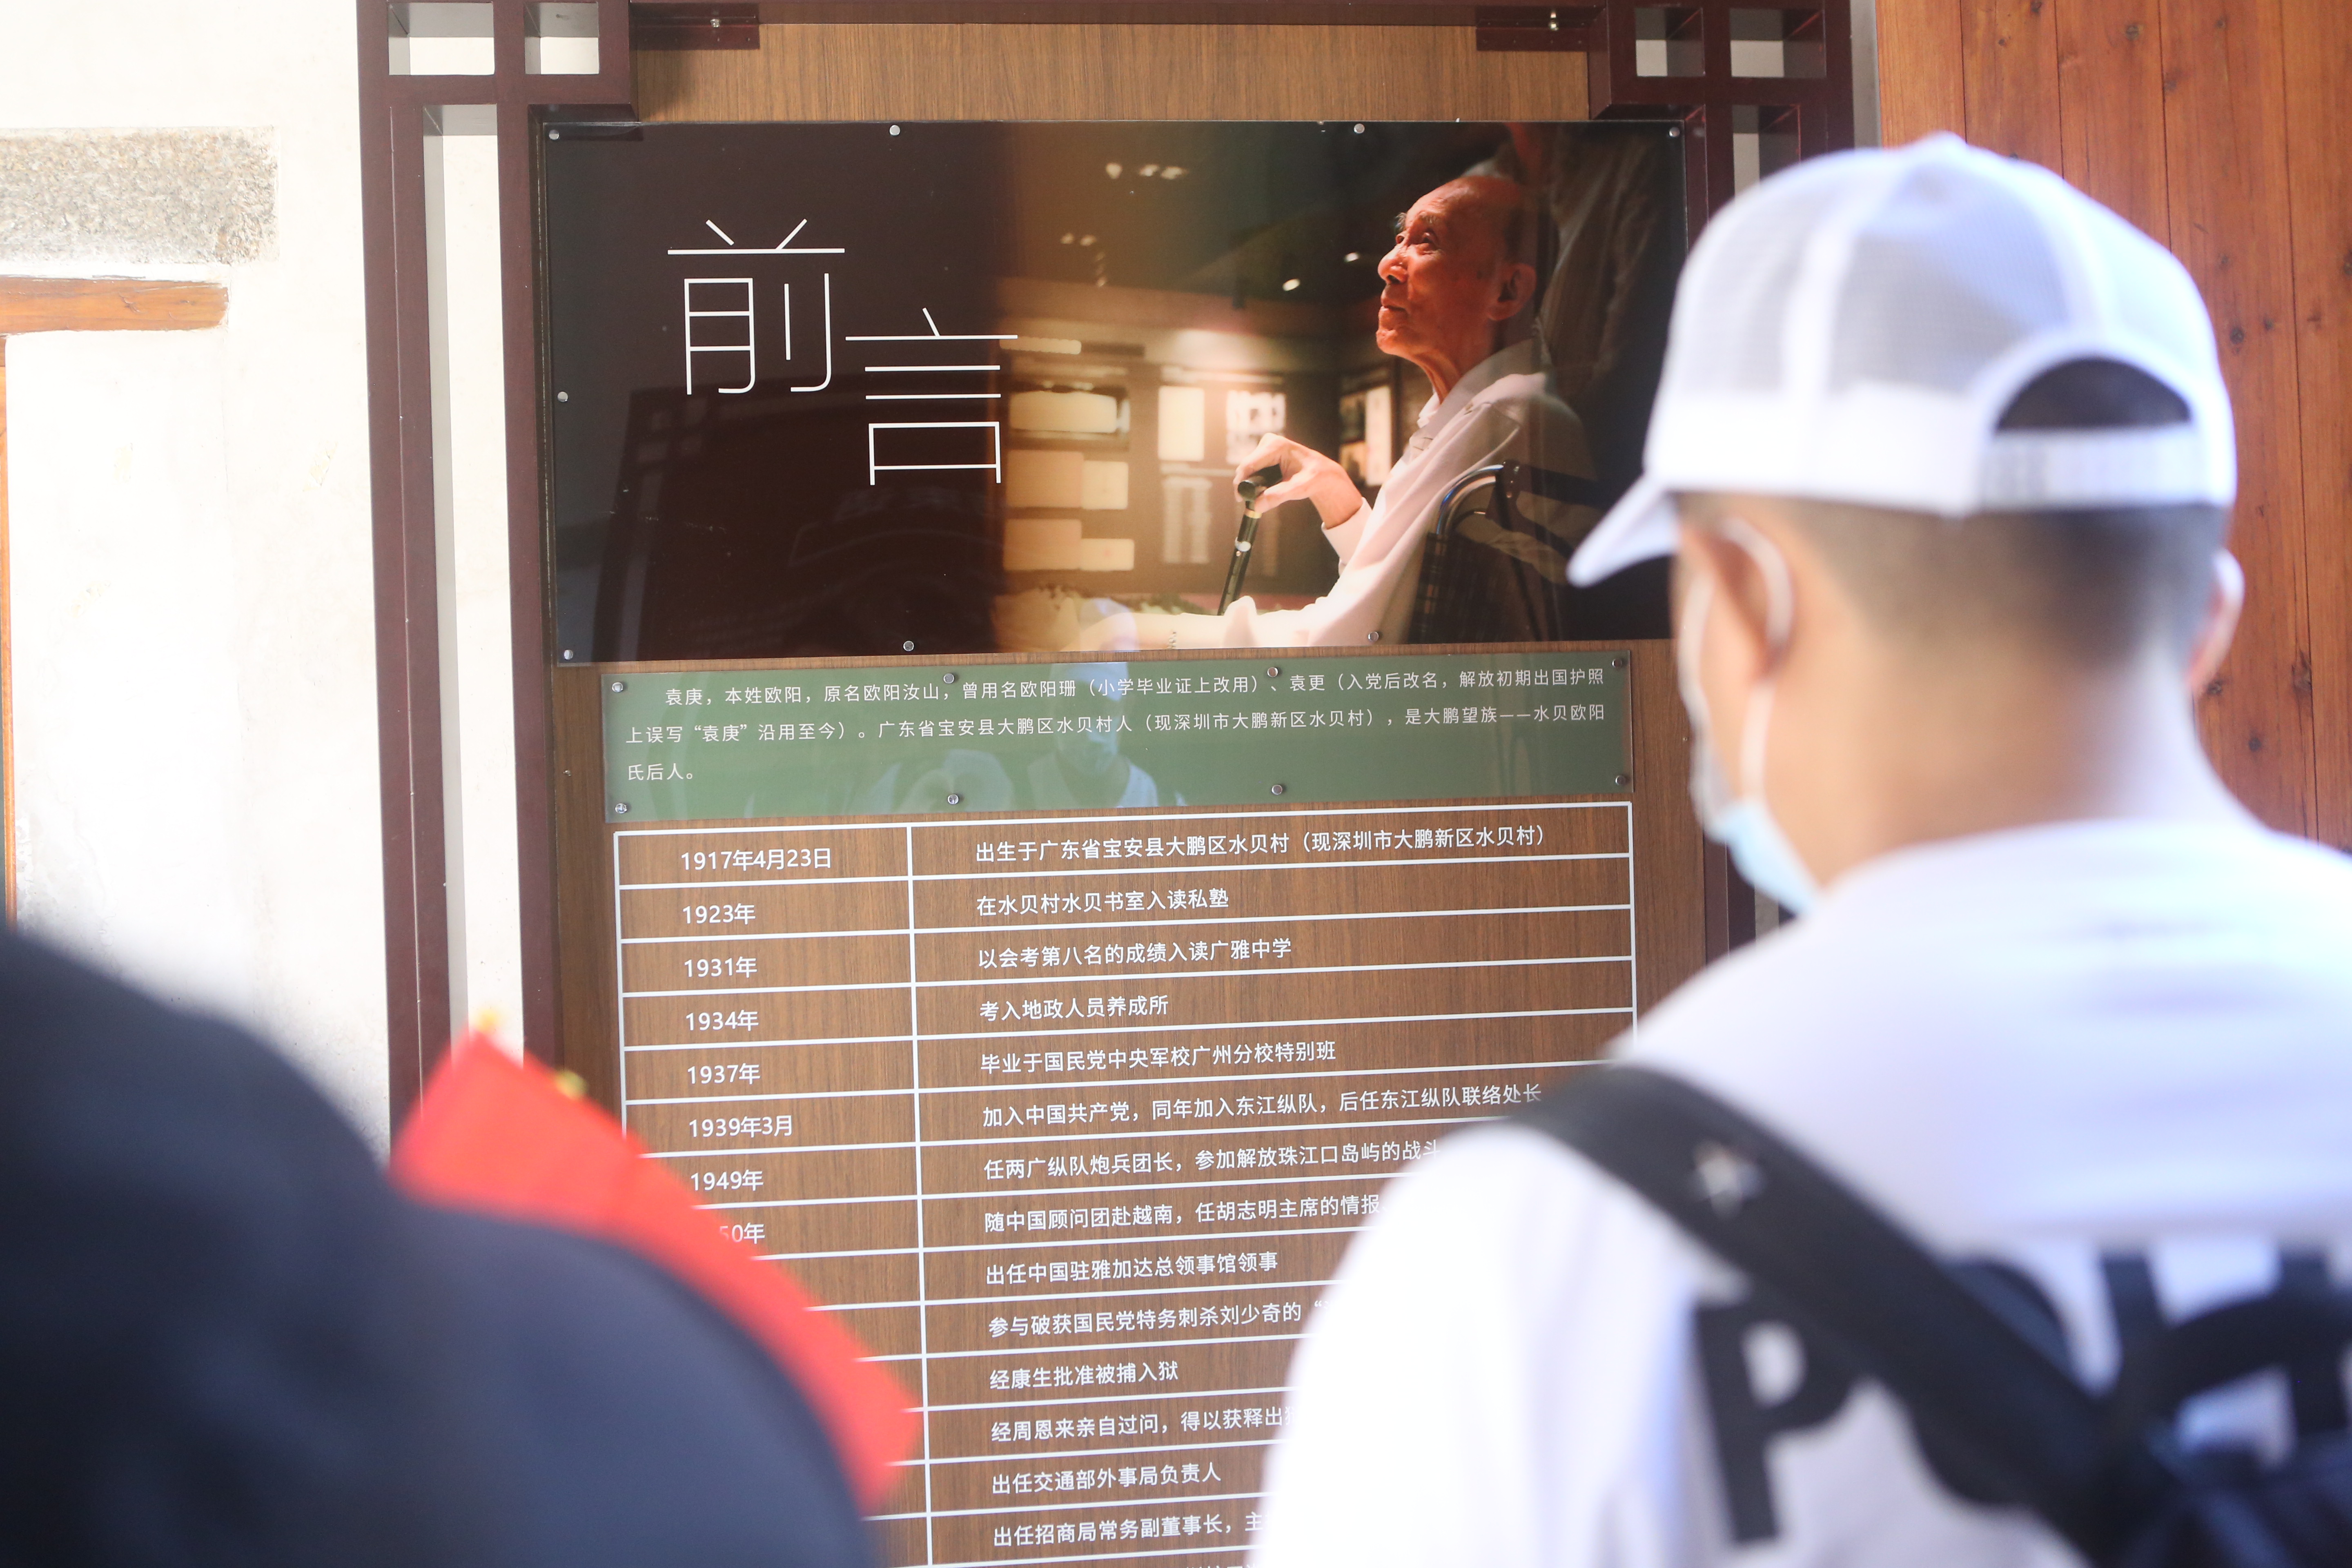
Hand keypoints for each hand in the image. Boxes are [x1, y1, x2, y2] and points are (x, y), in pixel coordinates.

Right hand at [1233, 434, 1364, 529]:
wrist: (1323, 473)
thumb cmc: (1314, 479)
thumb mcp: (1298, 489)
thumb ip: (1277, 496)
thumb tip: (1256, 506)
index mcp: (1276, 446)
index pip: (1249, 464)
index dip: (1240, 483)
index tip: (1239, 499)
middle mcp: (1269, 441)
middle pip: (1246, 466)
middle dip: (1244, 485)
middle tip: (1248, 503)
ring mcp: (1266, 445)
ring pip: (1248, 468)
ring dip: (1249, 483)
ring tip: (1256, 498)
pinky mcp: (1265, 452)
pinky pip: (1253, 468)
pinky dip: (1254, 480)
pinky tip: (1260, 490)